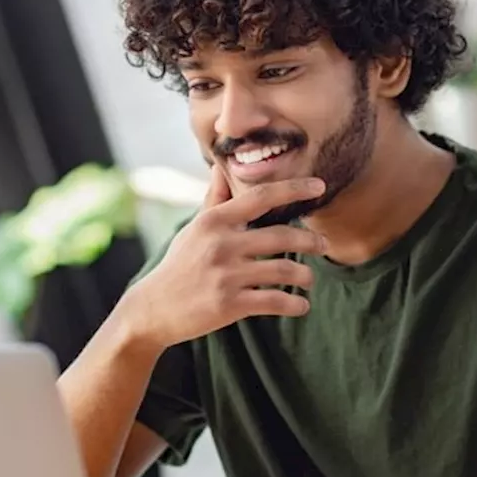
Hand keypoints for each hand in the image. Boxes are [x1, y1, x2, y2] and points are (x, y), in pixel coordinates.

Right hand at [124, 168, 328, 349]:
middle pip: (282, 235)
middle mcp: (222, 245)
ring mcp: (226, 275)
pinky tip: (302, 306)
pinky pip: (275, 302)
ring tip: (308, 279)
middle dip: (311, 240)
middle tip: (323, 244)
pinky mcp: (229, 305)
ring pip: (284, 270)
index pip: (261, 197)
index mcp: (215, 221)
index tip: (319, 186)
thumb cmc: (178, 265)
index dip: (294, 189)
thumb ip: (213, 200)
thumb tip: (219, 168)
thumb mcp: (193, 230)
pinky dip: (295, 305)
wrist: (153, 309)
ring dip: (305, 276)